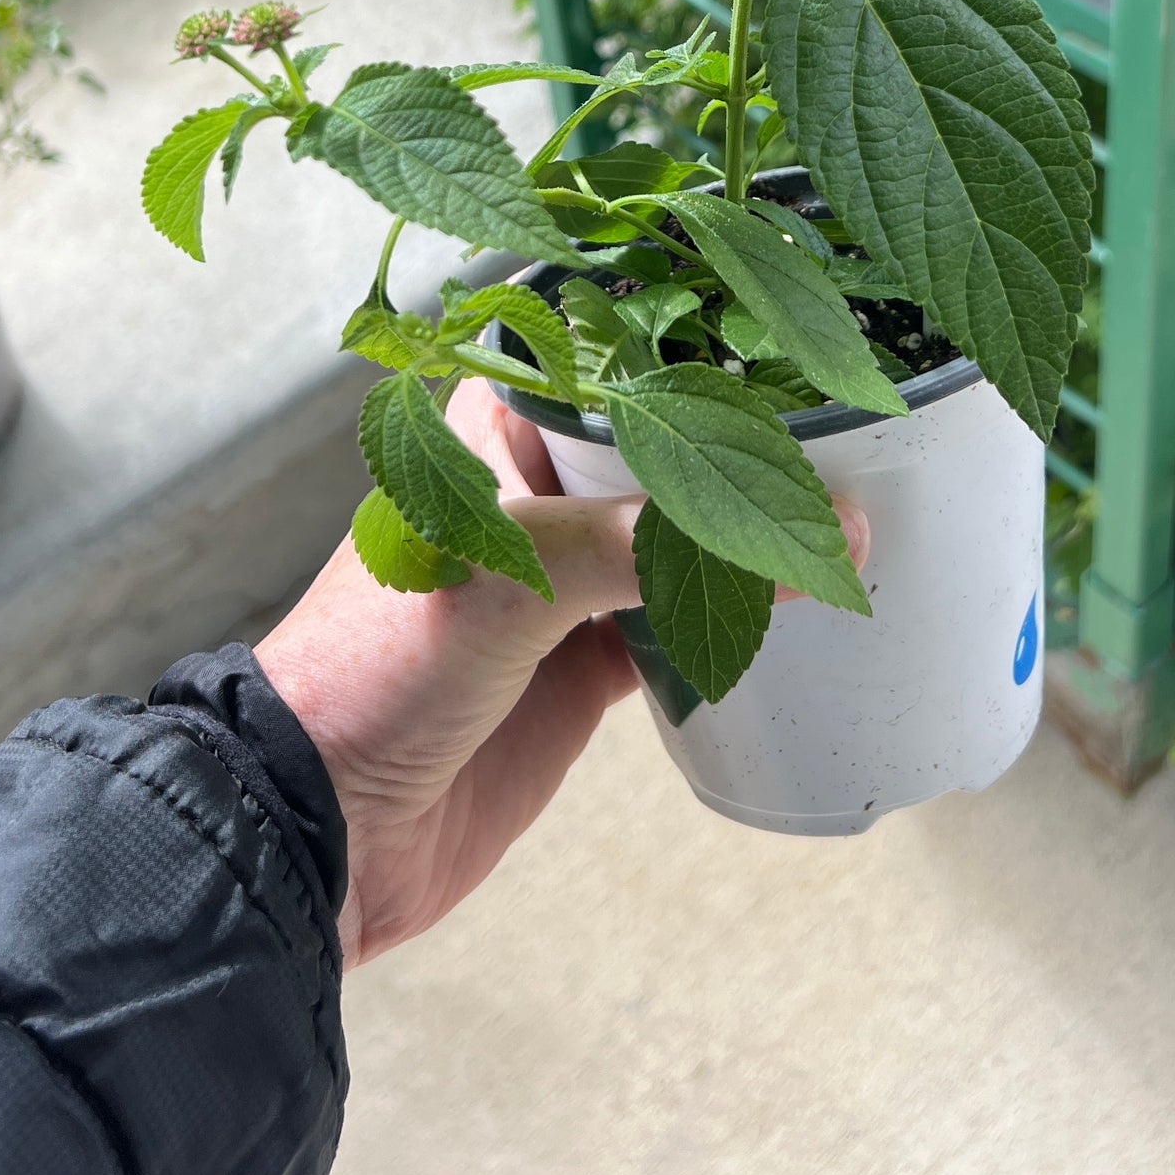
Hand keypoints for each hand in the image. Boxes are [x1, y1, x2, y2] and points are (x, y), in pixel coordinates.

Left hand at [256, 379, 867, 966]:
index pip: (614, 362)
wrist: (320, 830)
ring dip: (747, 540)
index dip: (699, 352)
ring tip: (848, 517)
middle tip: (854, 438)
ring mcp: (558, 587)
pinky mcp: (579, 669)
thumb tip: (816, 529)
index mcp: (490, 434)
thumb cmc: (372, 671)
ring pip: (679, 541)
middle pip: (662, 453)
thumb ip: (662, 546)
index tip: (800, 344)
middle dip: (746, 452)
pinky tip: (794, 610)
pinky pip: (675, 627)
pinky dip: (733, 622)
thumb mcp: (516, 577)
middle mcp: (528, 497)